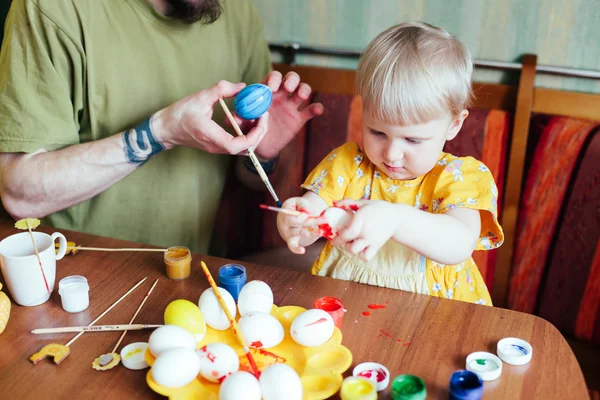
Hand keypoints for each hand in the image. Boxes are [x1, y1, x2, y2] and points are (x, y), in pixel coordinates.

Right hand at [151, 80, 267, 154]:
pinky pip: (237, 144)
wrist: (166, 128)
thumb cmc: (179, 113)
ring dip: (254, 134)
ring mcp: (217, 148)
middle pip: (246, 149)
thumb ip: (221, 89)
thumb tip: (243, 86)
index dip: (254, 135)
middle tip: (263, 115)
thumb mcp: (200, 97)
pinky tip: (244, 119)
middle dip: (259, 133)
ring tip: (255, 116)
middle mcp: (216, 146)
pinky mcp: (218, 145)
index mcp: (211, 136)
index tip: (261, 119)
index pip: (238, 146)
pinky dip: (246, 134)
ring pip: (243, 149)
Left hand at [234, 71, 323, 159]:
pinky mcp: (300, 118)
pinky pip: (311, 110)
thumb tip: (230, 117)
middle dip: (290, 80)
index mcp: (267, 93)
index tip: (270, 87)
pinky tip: (317, 109)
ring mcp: (292, 106)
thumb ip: (238, 118)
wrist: (261, 147)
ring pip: (303, 90)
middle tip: (287, 88)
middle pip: (290, 79)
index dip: (273, 79)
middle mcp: (281, 96)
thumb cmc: (250, 130)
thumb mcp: (243, 124)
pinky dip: (316, 108)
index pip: (272, 78)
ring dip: (304, 89)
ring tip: (300, 97)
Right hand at [277, 197, 321, 253]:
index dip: (301, 216)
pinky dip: (296, 249)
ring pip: (299, 233)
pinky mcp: (291, 240)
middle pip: (299, 224)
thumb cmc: (294, 207)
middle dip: (313, 221)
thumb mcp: (297, 202)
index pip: (293, 215)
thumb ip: (302, 205)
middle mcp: (285, 224)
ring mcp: (288, 232)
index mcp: (285, 213)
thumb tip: (307, 212)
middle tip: (325, 219)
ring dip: (310, 233)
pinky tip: (302, 251)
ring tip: (320, 232)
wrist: (287, 215)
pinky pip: (292, 246)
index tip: (310, 214)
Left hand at [331, 199, 400, 260]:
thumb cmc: (379, 209)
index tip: (334, 239)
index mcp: (361, 220)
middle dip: (343, 244)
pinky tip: (361, 249)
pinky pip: (367, 256)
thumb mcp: (364, 203)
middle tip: (344, 240)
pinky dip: (362, 255)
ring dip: (352, 250)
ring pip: (357, 252)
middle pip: (350, 246)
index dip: (338, 239)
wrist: (396, 217)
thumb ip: (348, 203)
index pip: (346, 234)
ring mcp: (372, 241)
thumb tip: (334, 203)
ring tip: (352, 244)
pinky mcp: (377, 246)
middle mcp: (365, 232)